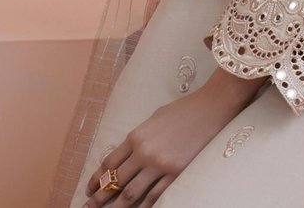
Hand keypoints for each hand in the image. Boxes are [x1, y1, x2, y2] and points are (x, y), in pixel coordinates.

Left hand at [85, 72, 260, 205]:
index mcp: (136, 136)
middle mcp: (144, 152)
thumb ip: (139, 138)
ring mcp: (161, 164)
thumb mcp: (154, 119)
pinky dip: (145, 205)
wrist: (214, 106)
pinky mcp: (177, 171)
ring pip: (131, 193)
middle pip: (115, 181)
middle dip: (100, 197)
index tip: (89, 189)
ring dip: (118, 207)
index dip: (96, 179)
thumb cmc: (185, 109)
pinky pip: (156, 195)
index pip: (108, 164)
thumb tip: (127, 156)